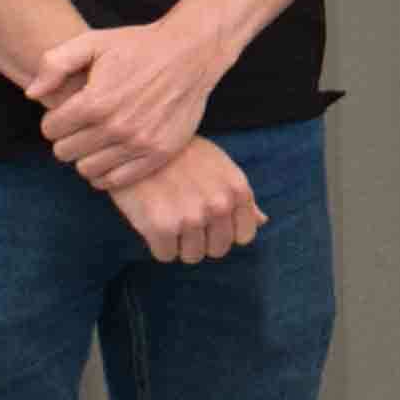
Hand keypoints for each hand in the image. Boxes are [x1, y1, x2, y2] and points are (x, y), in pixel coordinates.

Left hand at [32, 18, 228, 190]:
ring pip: (87, 169)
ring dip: (86, 156)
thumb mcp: (91, 42)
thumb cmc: (137, 47)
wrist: (189, 54)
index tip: (67, 113)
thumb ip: (53, 64)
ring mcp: (139, 144)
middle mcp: (116, 127)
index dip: (54, 120)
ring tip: (96, 141)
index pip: (50, 130)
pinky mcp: (158, 154)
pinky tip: (110, 155)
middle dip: (67, 139)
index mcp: (95, 101)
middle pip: (65, 152)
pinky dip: (106, 173)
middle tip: (81, 127)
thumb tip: (32, 94)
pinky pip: (116, 181)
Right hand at [107, 137, 262, 263]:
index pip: (244, 236)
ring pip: (192, 256)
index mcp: (237, 189)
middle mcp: (219, 205)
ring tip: (168, 217)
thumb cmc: (181, 154)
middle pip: (217, 249)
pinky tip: (152, 222)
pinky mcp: (161, 227)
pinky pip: (166, 255)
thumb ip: (242, 197)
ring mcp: (191, 217)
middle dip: (202, 240)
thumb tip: (262, 221)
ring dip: (179, 243)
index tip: (208, 220)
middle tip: (183, 218)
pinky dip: (158, 245)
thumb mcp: (219, 166)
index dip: (224, 231)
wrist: (136, 143)